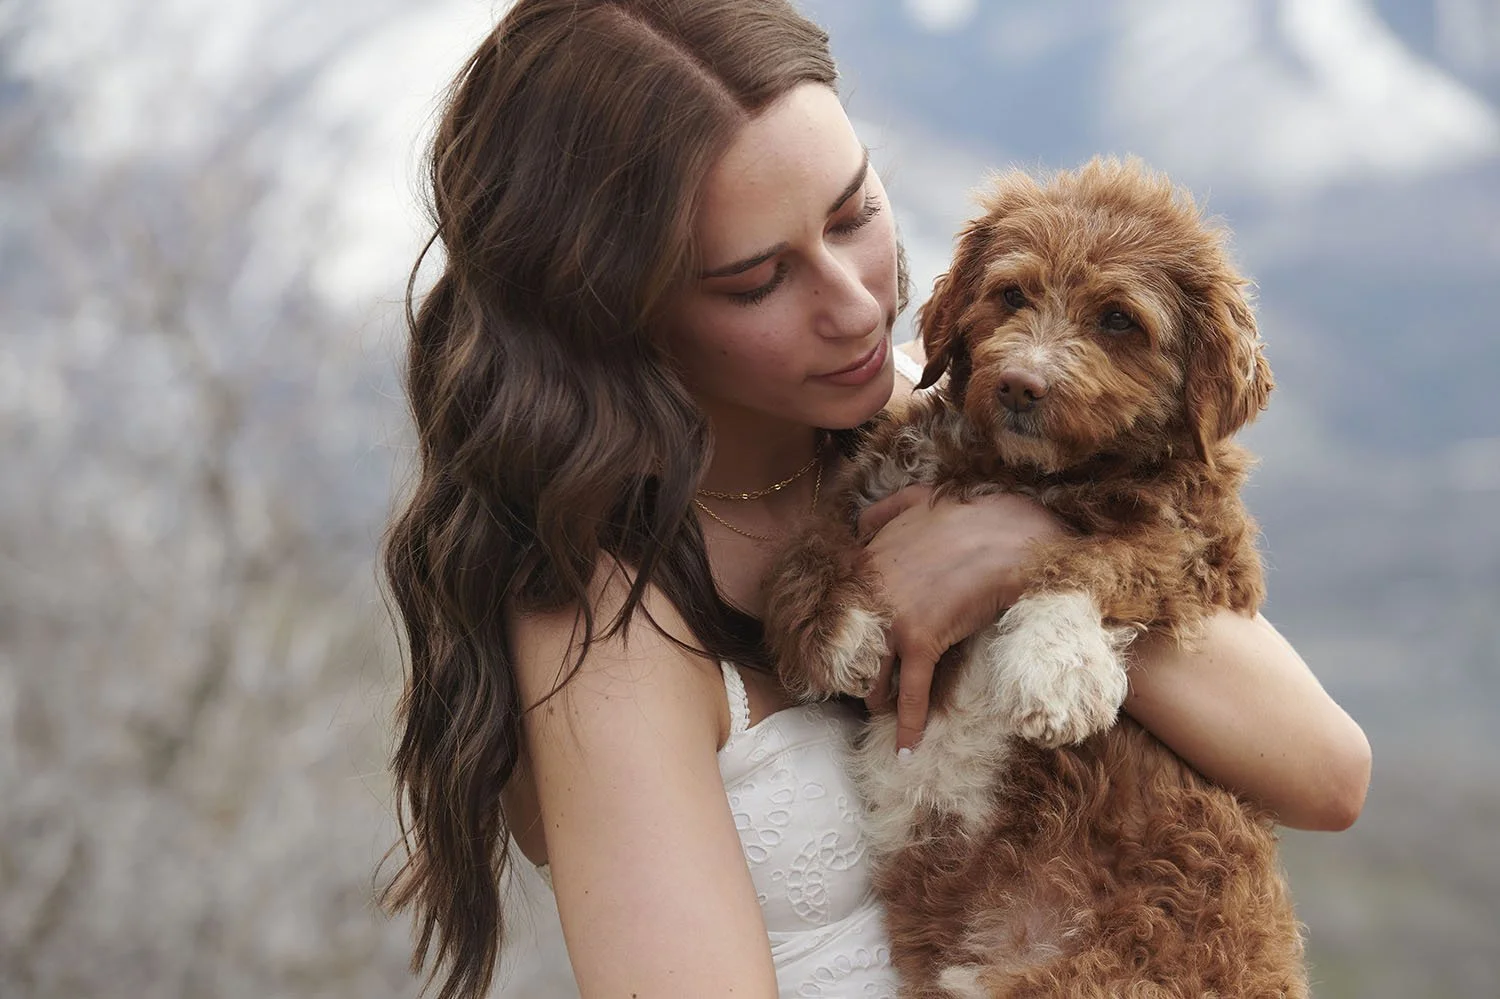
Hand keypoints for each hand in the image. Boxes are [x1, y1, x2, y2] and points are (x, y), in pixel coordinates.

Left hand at [856, 485, 1066, 750]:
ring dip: (878, 697)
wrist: (1009, 532)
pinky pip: (911, 694)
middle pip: (850, 649)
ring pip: (873, 676)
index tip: (847, 650)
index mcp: (866, 562)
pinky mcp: (922, 642)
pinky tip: (907, 750)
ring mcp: (893, 620)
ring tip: (883, 711)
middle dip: (855, 671)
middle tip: (863, 683)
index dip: (845, 635)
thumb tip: (859, 526)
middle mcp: (870, 594)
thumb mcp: (913, 499)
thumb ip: (879, 513)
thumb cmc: (970, 514)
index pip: (841, 611)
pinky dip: (908, 725)